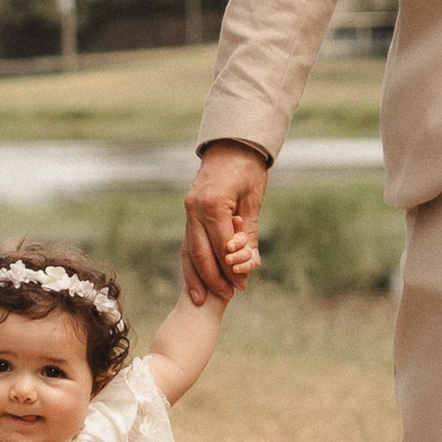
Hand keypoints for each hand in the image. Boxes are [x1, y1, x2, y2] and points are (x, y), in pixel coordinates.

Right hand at [184, 144, 268, 303]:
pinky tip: (196, 279)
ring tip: (204, 297)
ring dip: (197, 276)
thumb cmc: (248, 169)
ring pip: (189, 250)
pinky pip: (188, 242)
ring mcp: (189, 210)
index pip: (221, 247)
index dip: (232, 269)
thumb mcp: (253, 200)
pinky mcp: (188, 211)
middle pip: (201, 253)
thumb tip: (248, 262)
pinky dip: (191, 262)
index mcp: (214, 204)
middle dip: (214, 278)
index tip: (242, 285)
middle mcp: (195, 209)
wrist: (231, 144)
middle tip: (228, 295)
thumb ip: (248, 231)